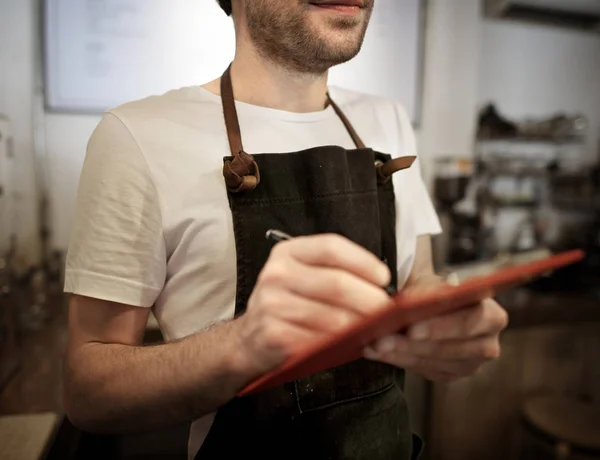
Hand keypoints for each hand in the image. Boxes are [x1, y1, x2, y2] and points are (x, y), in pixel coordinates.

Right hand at [234, 234, 392, 378]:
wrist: (250, 338)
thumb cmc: (288, 304)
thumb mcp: (303, 275)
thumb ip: (334, 271)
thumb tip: (381, 283)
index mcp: (288, 253)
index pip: (331, 248)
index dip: (364, 261)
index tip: (384, 277)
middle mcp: (277, 274)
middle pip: (336, 283)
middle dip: (370, 298)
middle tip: (386, 310)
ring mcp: (272, 304)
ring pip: (333, 315)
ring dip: (361, 325)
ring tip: (374, 328)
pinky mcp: (274, 334)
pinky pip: (320, 339)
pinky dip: (341, 343)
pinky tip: (351, 343)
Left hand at [364, 277, 508, 381]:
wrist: (428, 302)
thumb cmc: (432, 290)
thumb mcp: (431, 284)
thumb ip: (427, 294)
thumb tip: (408, 306)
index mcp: (492, 314)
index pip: (469, 323)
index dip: (440, 327)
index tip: (412, 329)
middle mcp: (488, 343)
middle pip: (449, 349)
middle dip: (412, 345)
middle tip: (382, 340)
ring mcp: (471, 364)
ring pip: (433, 363)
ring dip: (400, 354)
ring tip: (375, 346)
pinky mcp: (451, 375)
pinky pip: (423, 371)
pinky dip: (397, 360)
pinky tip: (378, 353)